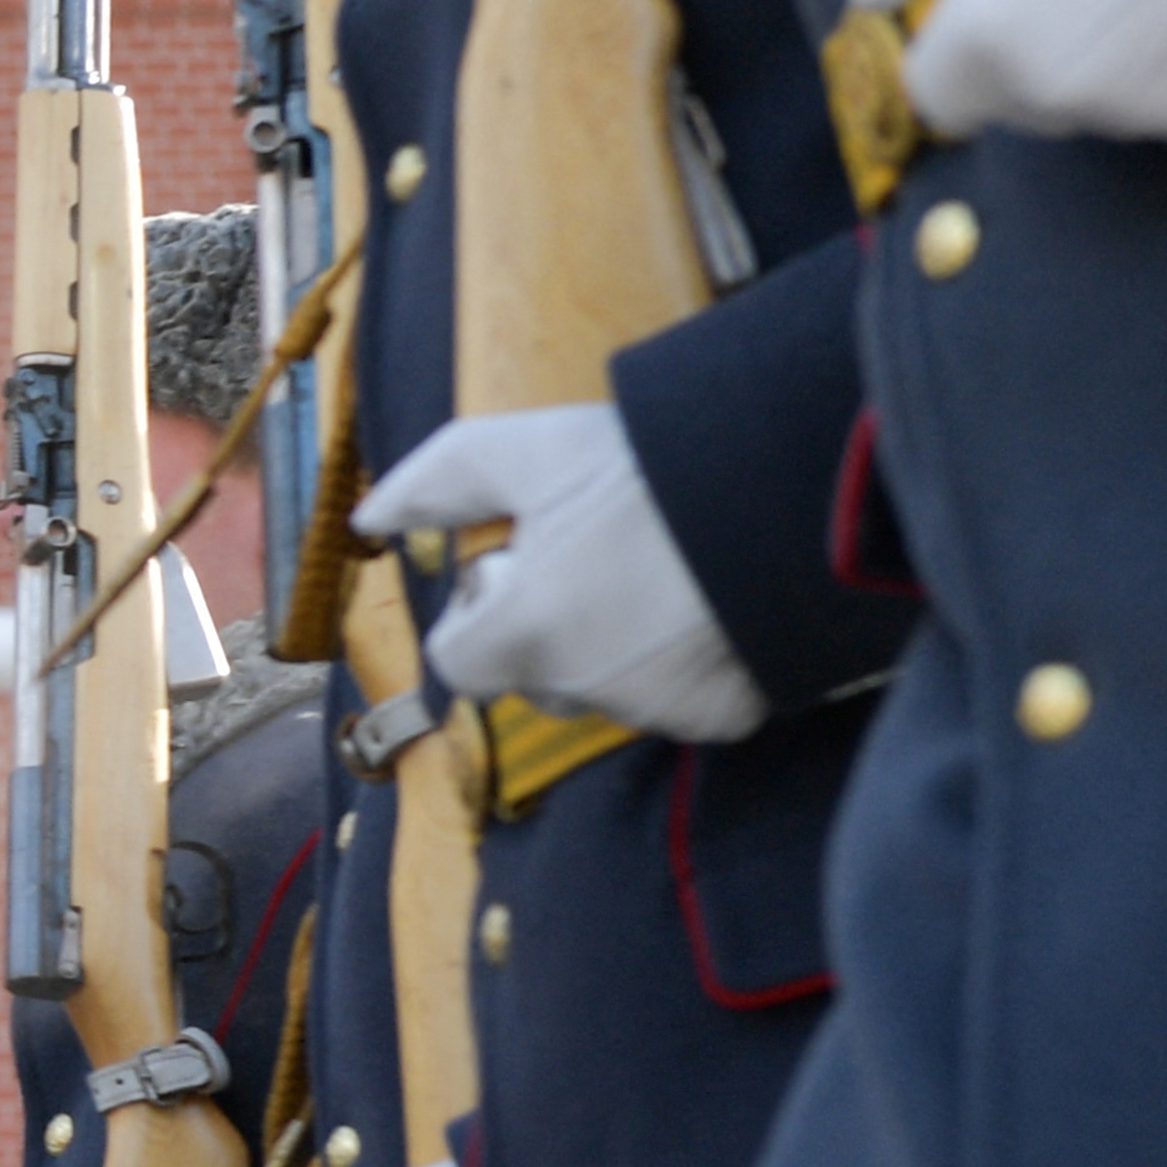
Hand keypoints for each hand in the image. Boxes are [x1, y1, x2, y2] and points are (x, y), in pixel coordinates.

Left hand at [355, 403, 767, 740]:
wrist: (795, 479)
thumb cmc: (650, 463)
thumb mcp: (529, 450)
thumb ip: (437, 484)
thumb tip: (370, 519)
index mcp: (528, 631)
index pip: (460, 661)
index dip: (479, 610)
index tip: (520, 560)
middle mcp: (586, 687)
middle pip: (534, 677)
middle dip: (548, 627)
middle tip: (603, 551)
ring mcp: (658, 709)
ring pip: (606, 690)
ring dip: (616, 645)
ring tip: (665, 569)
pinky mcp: (725, 715)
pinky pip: (681, 701)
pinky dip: (687, 664)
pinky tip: (710, 601)